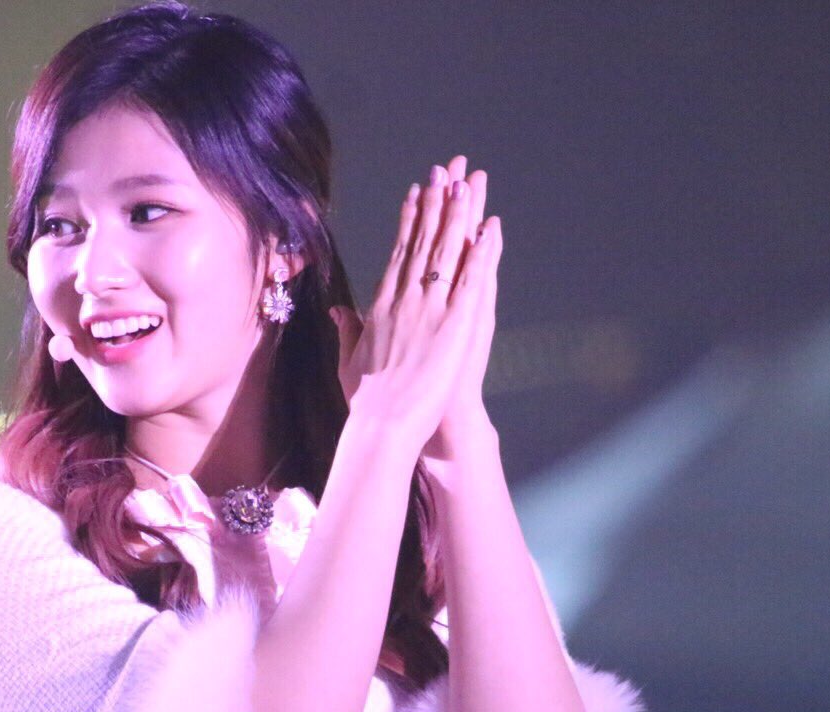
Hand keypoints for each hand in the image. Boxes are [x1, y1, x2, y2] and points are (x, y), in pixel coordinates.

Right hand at [331, 155, 501, 461]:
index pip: (399, 252)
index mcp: (381, 305)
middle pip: (425, 240)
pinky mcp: (456, 323)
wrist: (383, 425)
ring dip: (460, 214)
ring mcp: (431, 308)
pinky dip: (483, 252)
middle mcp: (405, 298)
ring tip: (468, 182)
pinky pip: (472, 280)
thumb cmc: (366, 401)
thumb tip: (338, 309)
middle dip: (437, 202)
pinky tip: (491, 227)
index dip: (411, 219)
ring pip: (448, 251)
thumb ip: (348, 328)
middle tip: (447, 169)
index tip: (418, 192)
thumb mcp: (349, 359)